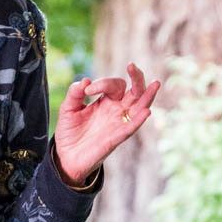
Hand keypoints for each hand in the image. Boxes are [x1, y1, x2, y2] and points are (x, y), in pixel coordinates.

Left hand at [53, 63, 160, 186]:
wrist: (66, 156)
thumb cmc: (70, 131)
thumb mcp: (68, 108)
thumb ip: (74, 93)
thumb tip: (85, 80)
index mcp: (106, 100)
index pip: (113, 85)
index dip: (102, 84)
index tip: (86, 90)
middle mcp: (117, 110)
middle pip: (135, 91)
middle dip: (137, 78)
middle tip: (132, 66)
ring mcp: (119, 123)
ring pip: (139, 107)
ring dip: (148, 96)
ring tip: (155, 83)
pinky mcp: (116, 138)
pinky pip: (131, 128)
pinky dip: (139, 120)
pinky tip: (146, 111)